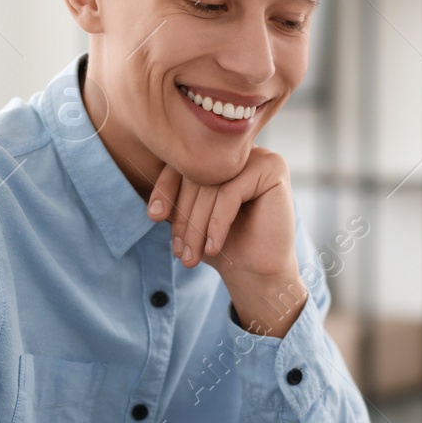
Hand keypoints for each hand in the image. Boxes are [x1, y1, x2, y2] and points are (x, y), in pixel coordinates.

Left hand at [147, 148, 305, 336]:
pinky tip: (214, 248)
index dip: (165, 189)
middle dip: (183, 216)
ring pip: (212, 185)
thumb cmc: (223, 245)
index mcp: (219, 155)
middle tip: (179, 251)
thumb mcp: (189, 218)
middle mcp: (239, 149)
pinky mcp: (273, 169)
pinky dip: (218, 223)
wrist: (257, 273)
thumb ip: (173, 198)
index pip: (183, 163)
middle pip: (197, 174)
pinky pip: (231, 192)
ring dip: (197, 226)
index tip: (154, 216)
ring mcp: (259, 155)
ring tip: (191, 256)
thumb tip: (148, 194)